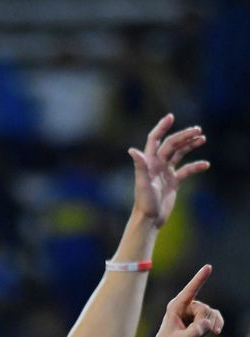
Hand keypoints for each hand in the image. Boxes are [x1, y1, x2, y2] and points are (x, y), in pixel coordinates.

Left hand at [130, 114, 207, 228]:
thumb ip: (140, 166)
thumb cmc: (144, 202)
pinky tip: (206, 165)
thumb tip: (132, 150)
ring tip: (203, 138)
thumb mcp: (143, 183)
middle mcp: (156, 165)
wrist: (149, 220)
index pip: (155, 140)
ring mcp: (165, 173)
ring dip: (190, 145)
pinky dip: (196, 166)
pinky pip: (186, 170)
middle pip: (171, 144)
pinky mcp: (173, 182)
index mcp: (149, 162)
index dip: (161, 127)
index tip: (171, 116)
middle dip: (184, 136)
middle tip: (198, 130)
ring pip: (179, 154)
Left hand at [148, 265, 222, 336]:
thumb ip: (193, 332)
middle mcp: (184, 306)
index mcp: (175, 307)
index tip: (208, 267)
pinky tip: (215, 332)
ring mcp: (192, 312)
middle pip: (205, 309)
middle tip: (195, 335)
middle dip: (204, 323)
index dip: (199, 279)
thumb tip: (206, 324)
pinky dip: (216, 325)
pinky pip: (215, 317)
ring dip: (208, 327)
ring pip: (211, 314)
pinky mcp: (199, 319)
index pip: (190, 290)